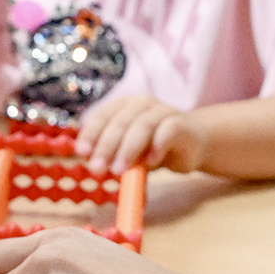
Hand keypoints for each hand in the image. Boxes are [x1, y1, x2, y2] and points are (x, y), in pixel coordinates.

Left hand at [75, 93, 207, 173]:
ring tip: (119, 170)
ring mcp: (163, 110)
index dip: (91, 134)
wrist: (193, 143)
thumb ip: (113, 155)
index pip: (102, 115)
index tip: (81, 153)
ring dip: (128, 149)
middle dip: (106, 147)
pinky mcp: (181, 123)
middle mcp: (142, 103)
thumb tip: (93, 166)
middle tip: (97, 169)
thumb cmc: (155, 147)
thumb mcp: (130, 152)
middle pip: (120, 122)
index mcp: (124, 105)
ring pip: (142, 125)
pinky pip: (167, 131)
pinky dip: (157, 147)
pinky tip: (149, 163)